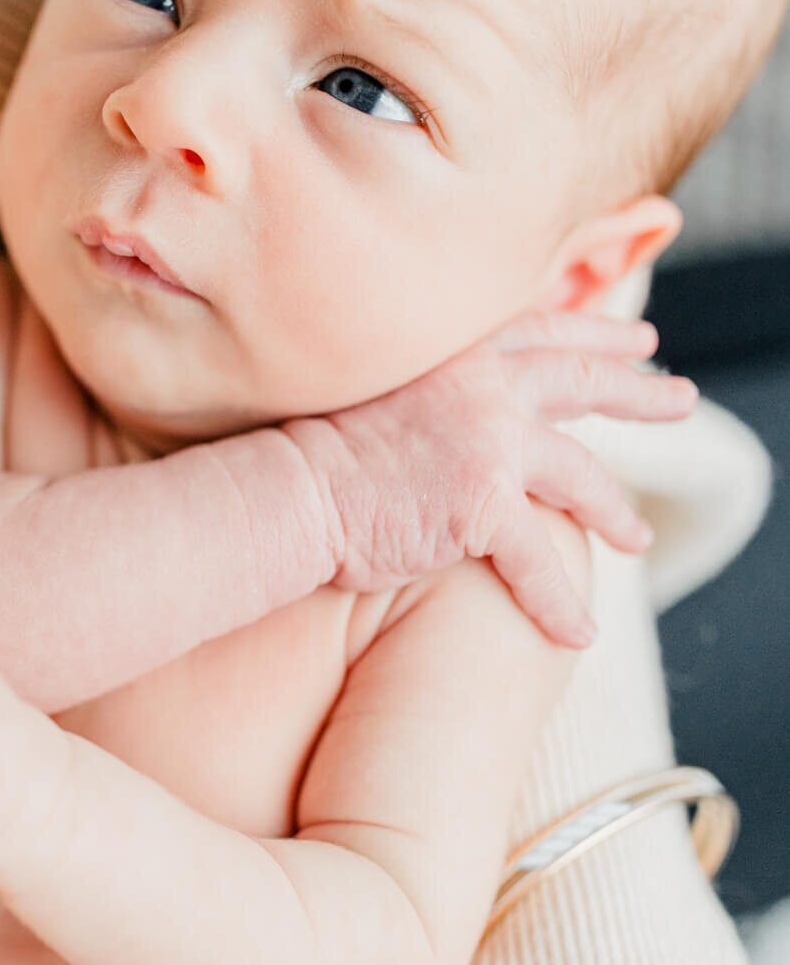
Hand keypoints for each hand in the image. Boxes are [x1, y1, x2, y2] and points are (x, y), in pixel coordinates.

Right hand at [289, 312, 694, 645]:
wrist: (285, 493)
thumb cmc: (312, 456)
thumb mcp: (381, 393)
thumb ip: (432, 391)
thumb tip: (455, 414)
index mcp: (457, 353)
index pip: (544, 332)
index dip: (596, 335)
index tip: (636, 341)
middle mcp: (483, 385)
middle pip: (584, 382)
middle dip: (640, 392)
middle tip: (679, 397)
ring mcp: (490, 440)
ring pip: (582, 476)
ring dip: (616, 511)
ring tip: (637, 537)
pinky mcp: (485, 501)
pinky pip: (540, 560)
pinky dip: (559, 603)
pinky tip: (575, 633)